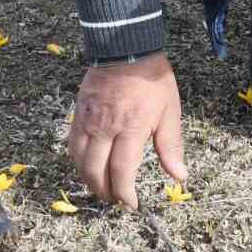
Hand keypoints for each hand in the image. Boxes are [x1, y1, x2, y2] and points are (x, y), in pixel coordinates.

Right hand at [68, 52, 185, 208]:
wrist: (127, 48)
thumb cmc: (153, 80)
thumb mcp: (170, 112)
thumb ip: (171, 146)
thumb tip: (180, 176)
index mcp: (131, 129)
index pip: (121, 172)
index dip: (124, 193)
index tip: (131, 204)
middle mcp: (105, 128)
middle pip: (96, 171)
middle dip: (105, 191)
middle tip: (116, 199)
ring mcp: (88, 121)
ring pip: (80, 161)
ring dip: (89, 180)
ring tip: (102, 187)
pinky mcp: (78, 113)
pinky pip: (72, 144)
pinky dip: (77, 161)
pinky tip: (87, 165)